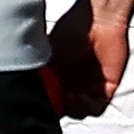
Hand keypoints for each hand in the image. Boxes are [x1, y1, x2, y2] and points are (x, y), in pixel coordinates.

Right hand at [44, 0, 108, 116]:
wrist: (98, 22)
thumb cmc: (71, 31)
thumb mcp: (45, 53)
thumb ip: (41, 73)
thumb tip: (26, 89)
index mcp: (58, 76)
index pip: (51, 100)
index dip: (47, 104)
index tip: (42, 102)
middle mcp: (74, 83)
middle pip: (66, 109)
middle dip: (61, 108)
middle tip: (58, 100)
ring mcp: (90, 86)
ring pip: (81, 110)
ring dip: (74, 108)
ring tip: (70, 97)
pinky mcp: (107, 87)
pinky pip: (98, 106)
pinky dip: (89, 106)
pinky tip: (82, 97)